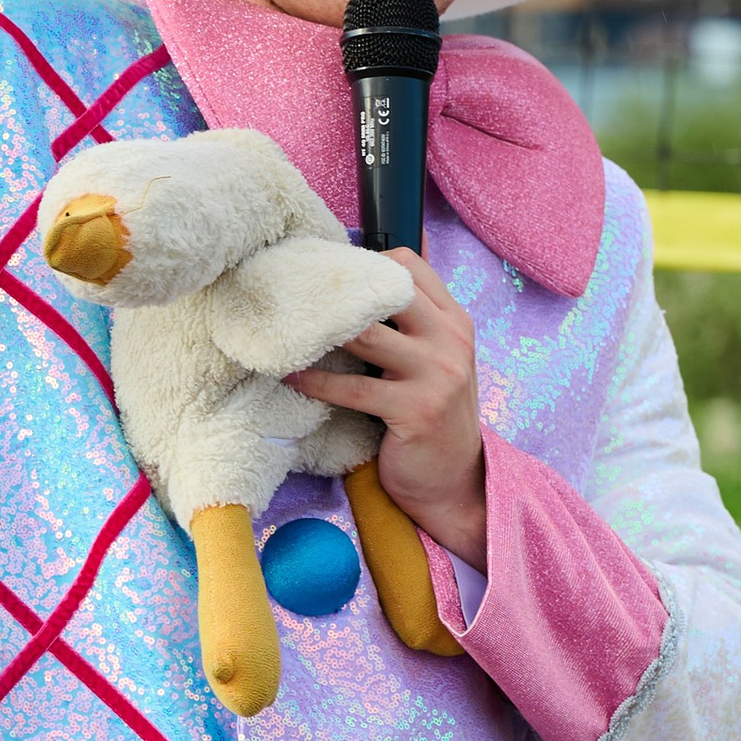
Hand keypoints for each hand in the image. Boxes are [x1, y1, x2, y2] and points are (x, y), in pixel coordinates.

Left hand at [290, 250, 488, 569]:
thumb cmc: (433, 413)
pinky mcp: (414, 410)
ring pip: (366, 335)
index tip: (330, 273)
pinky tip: (292, 377)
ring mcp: (436, 374)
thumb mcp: (437, 358)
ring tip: (285, 329)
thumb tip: (371, 268)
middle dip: (339, 289)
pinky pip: (352, 388)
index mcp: (455, 321)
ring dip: (320, 332)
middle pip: (388, 289)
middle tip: (297, 292)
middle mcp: (450, 340)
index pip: (410, 265)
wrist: (454, 479)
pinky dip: (316, 382)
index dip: (366, 261)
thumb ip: (413, 320)